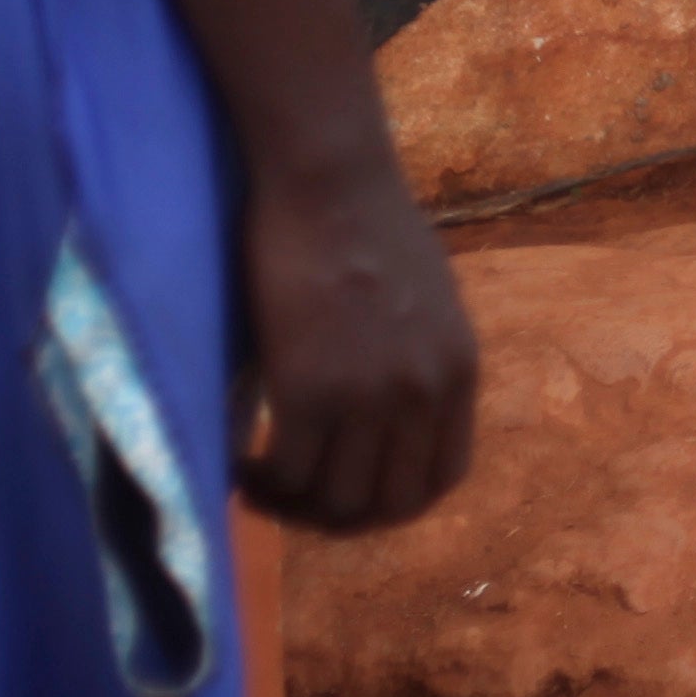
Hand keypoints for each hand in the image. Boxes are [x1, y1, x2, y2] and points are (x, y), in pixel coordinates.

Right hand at [234, 153, 478, 531]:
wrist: (328, 178)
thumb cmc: (364, 225)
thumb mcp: (423, 301)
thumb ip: (414, 360)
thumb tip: (381, 418)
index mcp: (458, 369)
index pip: (441, 479)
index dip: (391, 502)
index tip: (348, 492)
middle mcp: (424, 391)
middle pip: (388, 506)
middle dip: (336, 518)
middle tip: (290, 496)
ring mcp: (370, 394)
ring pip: (334, 502)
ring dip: (290, 505)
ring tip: (257, 480)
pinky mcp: (309, 388)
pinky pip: (285, 475)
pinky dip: (257, 484)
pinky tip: (237, 463)